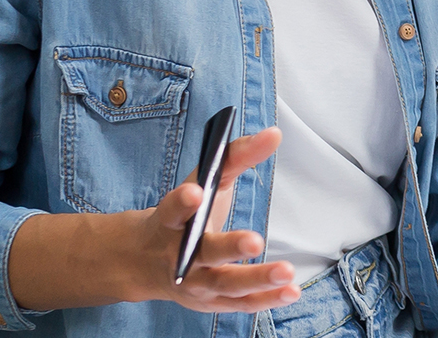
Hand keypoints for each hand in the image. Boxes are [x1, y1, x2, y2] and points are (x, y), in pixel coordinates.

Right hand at [10, 127, 296, 312]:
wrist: (147, 263)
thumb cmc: (184, 215)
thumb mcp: (203, 182)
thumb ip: (236, 157)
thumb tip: (274, 134)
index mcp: (169, 222)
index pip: (172, 210)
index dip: (182, 202)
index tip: (195, 192)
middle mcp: (178, 255)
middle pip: (203, 253)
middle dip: (227, 246)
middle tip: (255, 240)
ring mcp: (194, 283)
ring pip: (224, 284)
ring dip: (255, 279)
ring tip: (285, 271)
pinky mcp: (211, 302)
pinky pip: (240, 303)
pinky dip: (265, 299)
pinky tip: (290, 291)